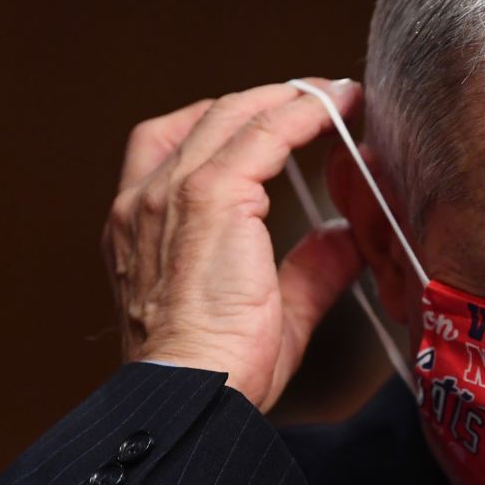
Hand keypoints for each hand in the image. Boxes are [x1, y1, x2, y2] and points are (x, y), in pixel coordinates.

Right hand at [101, 79, 363, 411]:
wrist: (196, 390)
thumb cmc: (220, 369)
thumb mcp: (273, 309)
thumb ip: (308, 268)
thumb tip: (341, 238)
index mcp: (143, 228)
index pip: (178, 146)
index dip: (235, 125)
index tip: (284, 119)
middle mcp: (146, 201)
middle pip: (206, 118)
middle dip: (266, 100)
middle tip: (319, 98)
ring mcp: (172, 194)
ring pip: (233, 116)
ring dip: (288, 98)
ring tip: (334, 94)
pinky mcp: (209, 196)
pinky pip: (263, 134)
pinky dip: (302, 114)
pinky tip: (335, 110)